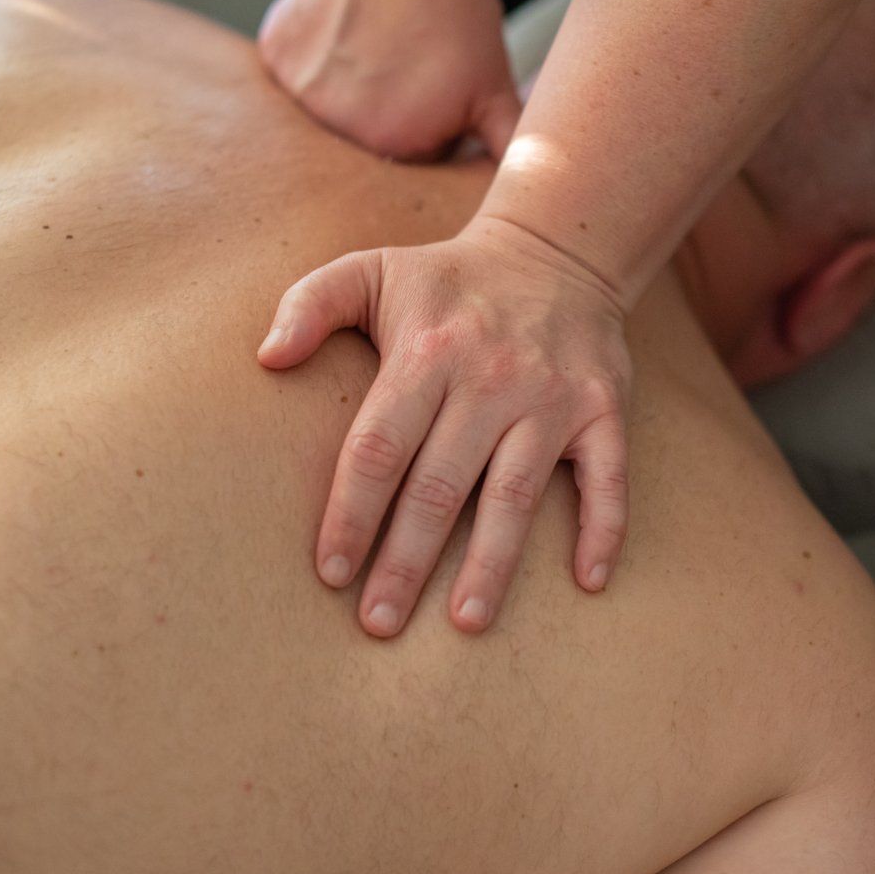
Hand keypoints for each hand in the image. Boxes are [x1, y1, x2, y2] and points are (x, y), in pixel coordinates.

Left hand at [256, 216, 631, 636]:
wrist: (556, 251)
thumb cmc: (447, 281)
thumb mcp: (372, 269)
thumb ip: (309, 303)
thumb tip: (266, 358)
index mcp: (428, 351)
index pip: (379, 446)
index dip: (351, 512)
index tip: (331, 573)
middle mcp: (492, 378)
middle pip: (440, 485)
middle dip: (406, 561)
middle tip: (378, 623)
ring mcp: (552, 398)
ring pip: (515, 495)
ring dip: (491, 564)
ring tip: (465, 623)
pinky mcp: (604, 410)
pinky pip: (608, 478)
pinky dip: (602, 529)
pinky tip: (587, 581)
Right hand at [258, 0, 521, 160]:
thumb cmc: (458, 14)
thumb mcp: (495, 89)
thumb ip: (510, 150)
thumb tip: (530, 196)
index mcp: (396, 147)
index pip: (409, 159)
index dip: (428, 124)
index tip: (435, 85)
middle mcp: (342, 132)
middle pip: (365, 140)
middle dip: (386, 111)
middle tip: (405, 61)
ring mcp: (301, 95)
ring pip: (327, 108)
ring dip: (348, 85)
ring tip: (377, 42)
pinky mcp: (276, 59)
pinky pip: (293, 74)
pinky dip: (314, 57)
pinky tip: (343, 27)